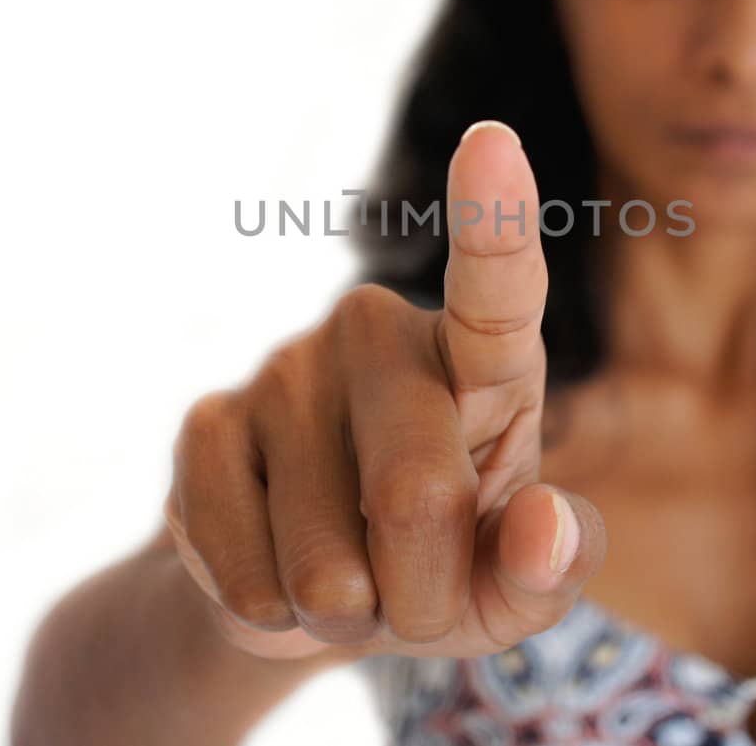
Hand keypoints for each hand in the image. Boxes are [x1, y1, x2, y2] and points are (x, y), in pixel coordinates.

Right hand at [163, 120, 606, 661]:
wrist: (306, 588)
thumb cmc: (442, 567)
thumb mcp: (510, 589)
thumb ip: (550, 568)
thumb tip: (545, 527)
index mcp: (483, 358)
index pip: (497, 287)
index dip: (494, 221)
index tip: (491, 142)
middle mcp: (381, 335)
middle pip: (418, 493)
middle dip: (422, 596)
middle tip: (413, 599)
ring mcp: (285, 367)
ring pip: (325, 557)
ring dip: (342, 613)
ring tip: (343, 580)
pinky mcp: (205, 419)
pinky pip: (239, 561)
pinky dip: (267, 608)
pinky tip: (272, 572)